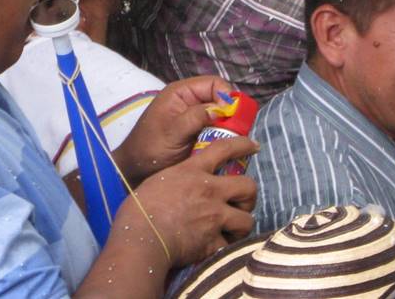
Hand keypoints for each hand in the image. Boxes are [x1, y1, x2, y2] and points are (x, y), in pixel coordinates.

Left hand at [115, 75, 229, 183]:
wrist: (136, 170)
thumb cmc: (149, 148)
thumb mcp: (173, 131)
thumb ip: (196, 117)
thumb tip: (223, 109)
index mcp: (181, 92)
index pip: (213, 84)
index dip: (227, 96)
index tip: (233, 115)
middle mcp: (190, 101)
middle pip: (221, 100)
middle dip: (230, 114)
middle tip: (237, 132)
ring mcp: (195, 118)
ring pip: (222, 117)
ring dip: (228, 128)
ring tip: (233, 142)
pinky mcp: (199, 134)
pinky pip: (218, 131)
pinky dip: (223, 138)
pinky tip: (225, 148)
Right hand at [124, 134, 257, 267]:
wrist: (141, 236)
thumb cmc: (140, 208)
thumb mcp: (160, 179)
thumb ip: (180, 178)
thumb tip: (183, 183)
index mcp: (193, 171)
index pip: (225, 149)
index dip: (243, 145)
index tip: (253, 146)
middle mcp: (210, 190)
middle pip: (248, 186)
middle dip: (249, 196)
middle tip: (241, 202)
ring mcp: (214, 217)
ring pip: (247, 219)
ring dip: (241, 225)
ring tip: (233, 228)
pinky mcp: (213, 242)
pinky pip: (230, 247)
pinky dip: (225, 249)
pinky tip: (218, 249)